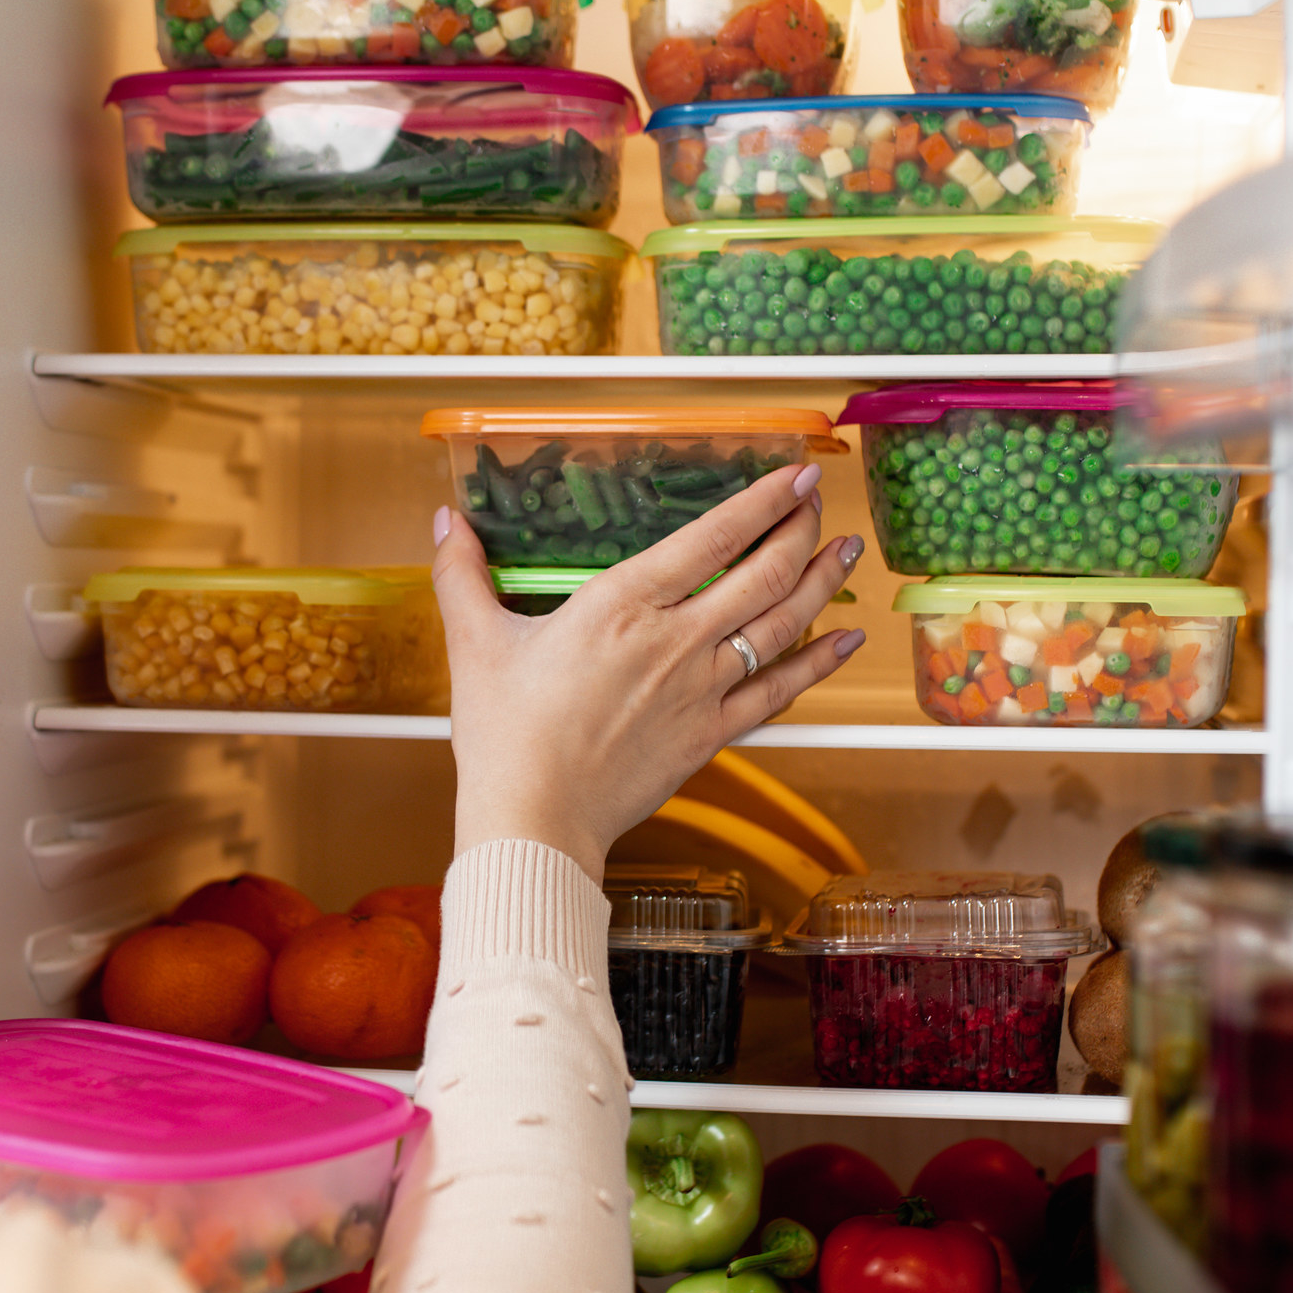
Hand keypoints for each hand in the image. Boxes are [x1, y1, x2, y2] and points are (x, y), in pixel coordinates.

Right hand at [430, 463, 866, 878]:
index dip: (763, 500)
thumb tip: (445, 522)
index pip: (712, 537)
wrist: (534, 819)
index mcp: (622, 605)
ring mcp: (700, 690)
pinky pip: (779, 693)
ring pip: (781, 626)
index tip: (796, 473)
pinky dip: (818, 663)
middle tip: (821, 504)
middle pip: (762, 573)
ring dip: (821, 583)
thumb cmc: (504, 735)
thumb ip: (462, 574)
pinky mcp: (710, 736)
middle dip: (801, 531)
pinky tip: (845, 642)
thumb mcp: (475, 642)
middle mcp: (674, 641)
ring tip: (846, 551)